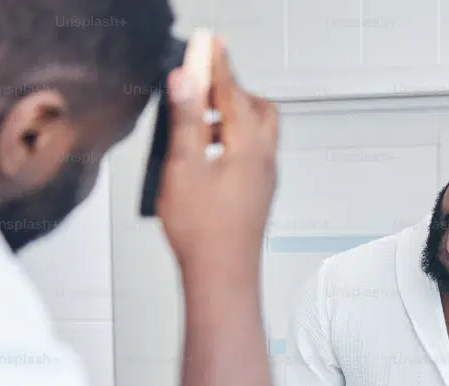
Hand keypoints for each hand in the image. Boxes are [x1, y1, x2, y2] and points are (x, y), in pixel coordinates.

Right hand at [157, 38, 279, 287]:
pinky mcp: (255, 194)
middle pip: (257, 109)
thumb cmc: (205, 231)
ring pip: (255, 133)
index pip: (234, 92)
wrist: (222, 277)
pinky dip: (229, 140)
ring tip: (195, 121)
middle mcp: (264, 160)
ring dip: (229, 118)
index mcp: (250, 147)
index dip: (218, 65)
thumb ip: (186, 119)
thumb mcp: (184, 166)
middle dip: (231, 91)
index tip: (209, 44)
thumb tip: (187, 79)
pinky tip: (202, 155)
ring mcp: (263, 179)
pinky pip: (249, 154)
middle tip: (202, 83)